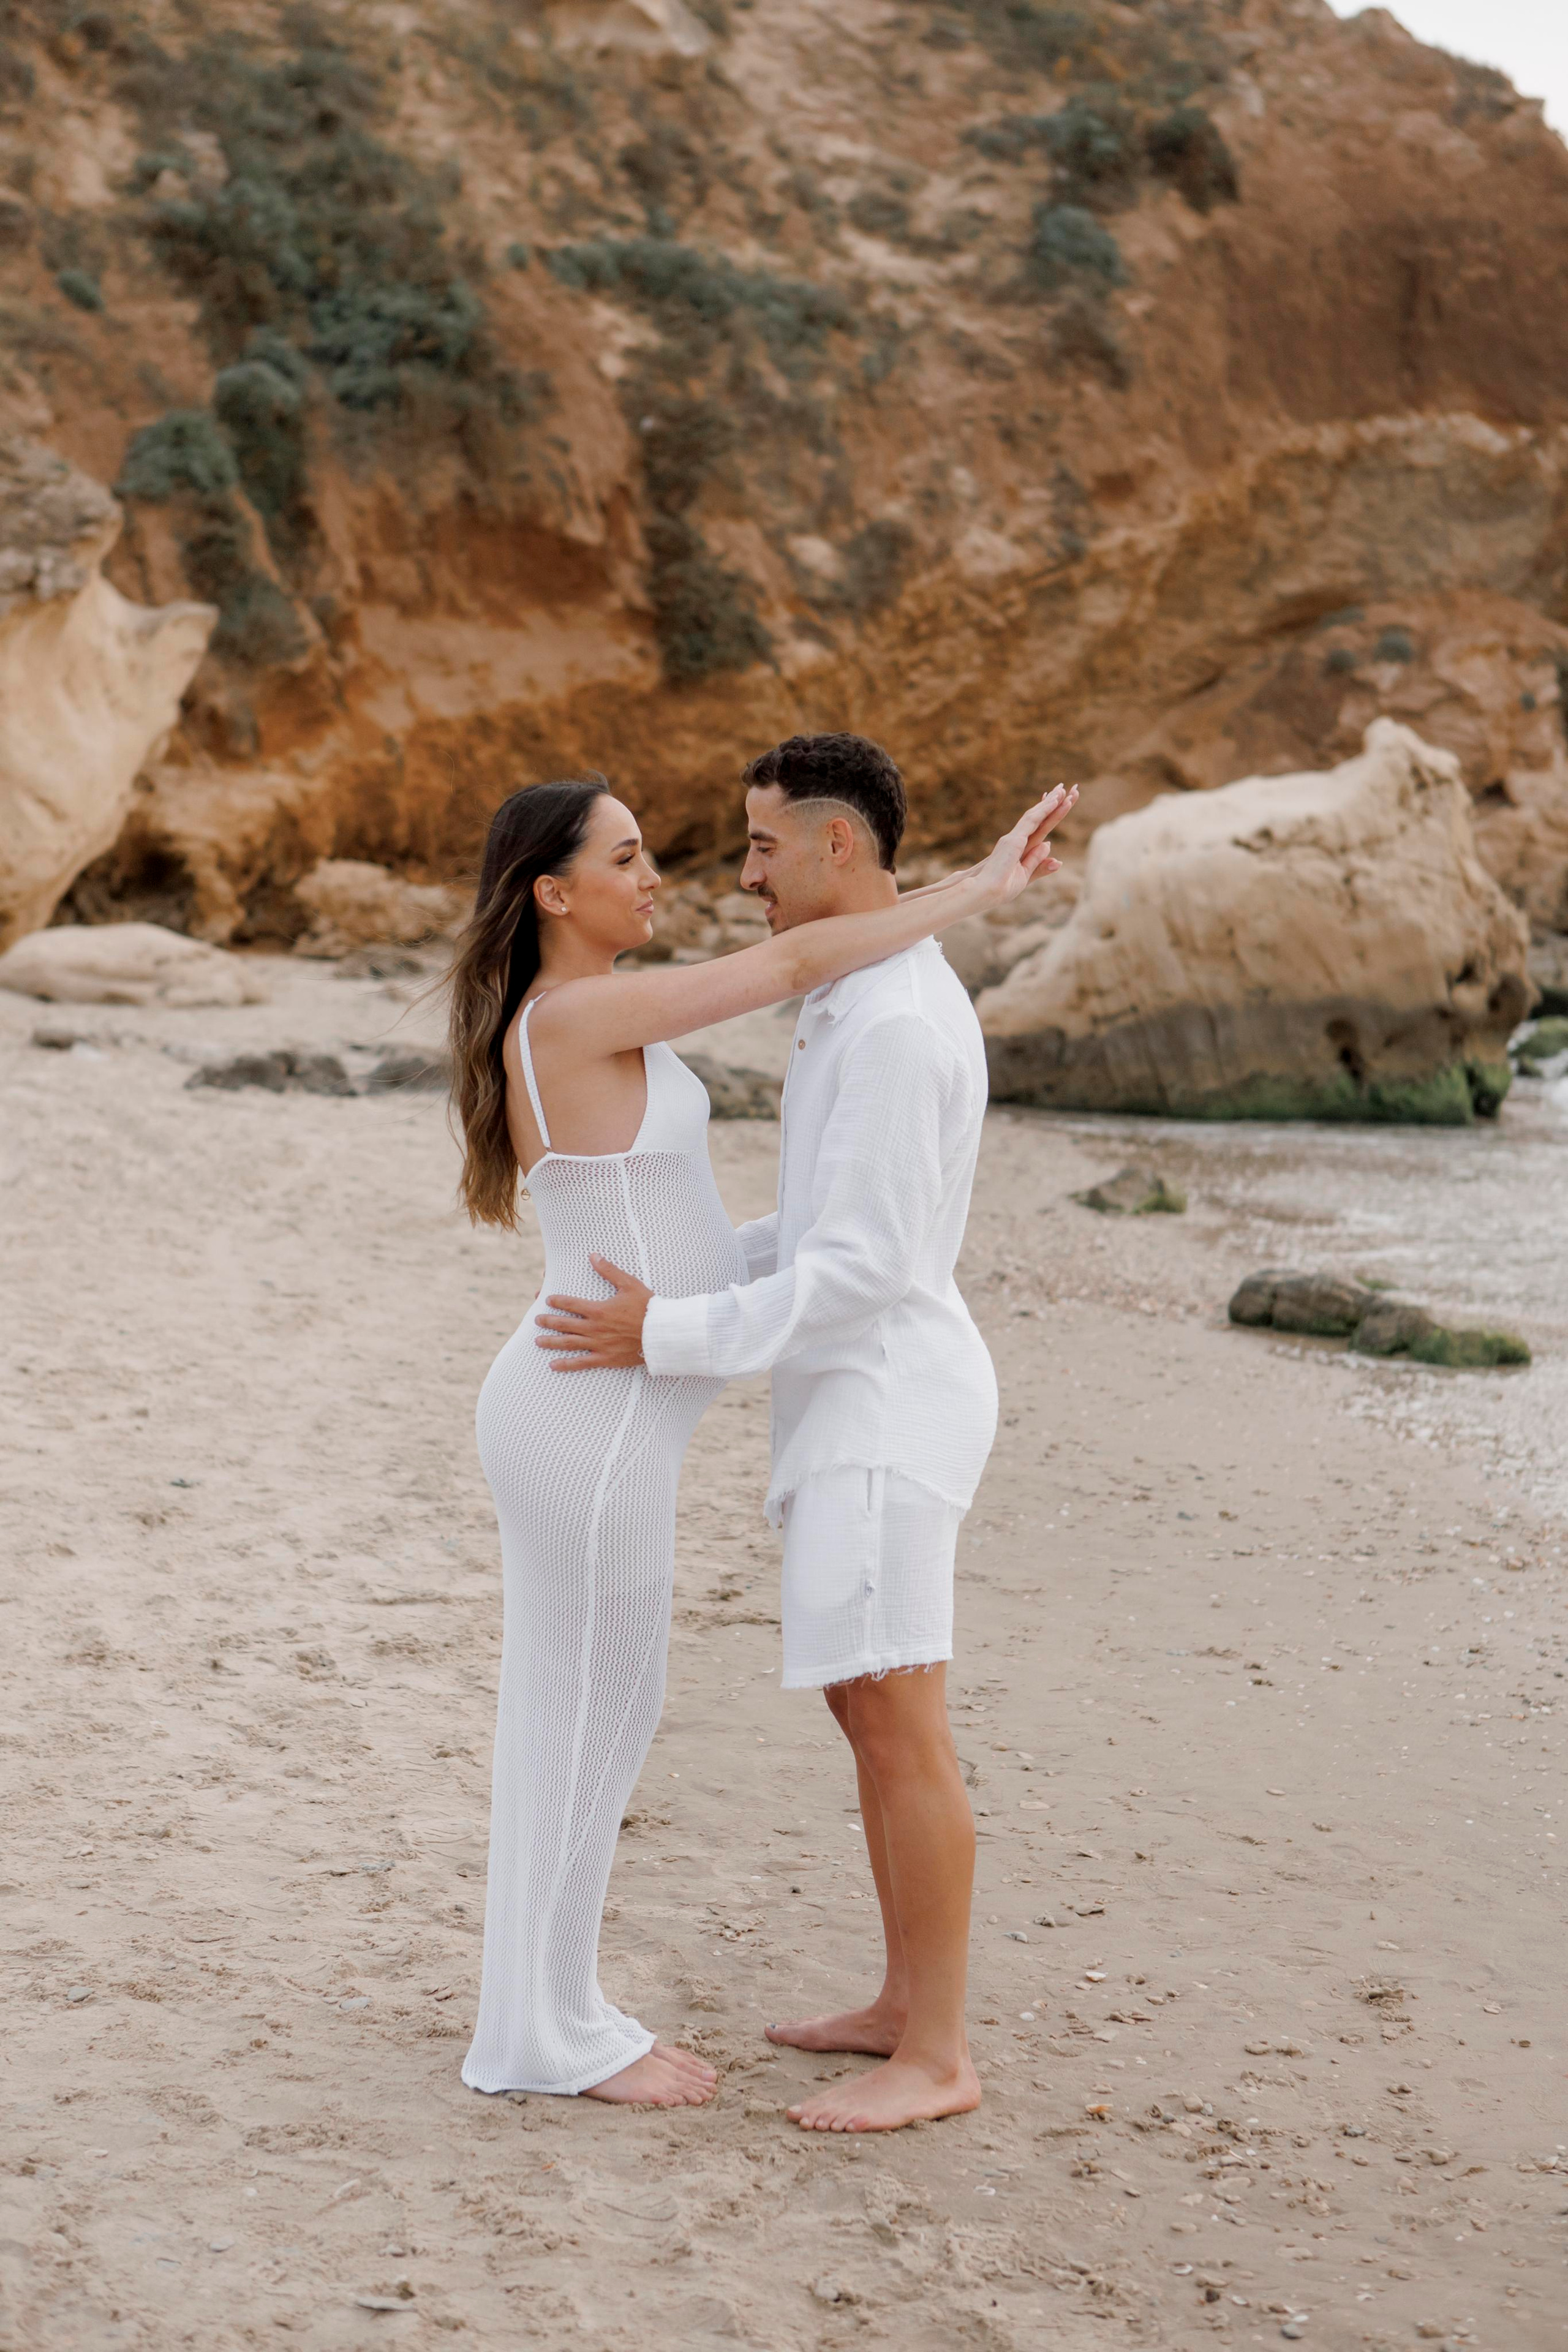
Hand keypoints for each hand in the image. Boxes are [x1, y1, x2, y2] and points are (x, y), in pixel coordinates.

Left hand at [534, 1257, 652, 1370]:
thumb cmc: (647, 1307)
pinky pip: (581, 1362)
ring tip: (538, 1340)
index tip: (547, 1299)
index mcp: (598, 1309)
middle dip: (549, 1321)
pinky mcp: (605, 1358)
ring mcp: (598, 1344)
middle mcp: (594, 1328)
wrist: (660, 1334)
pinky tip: (553, 1365)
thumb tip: (593, 1256)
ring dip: (551, 1341)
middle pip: (564, 1324)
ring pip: (568, 1343)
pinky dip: (566, 1364)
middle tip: (537, 1320)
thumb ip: (609, 1271)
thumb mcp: (629, 1284)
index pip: (571, 1304)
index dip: (557, 1301)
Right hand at [974, 782, 1078, 908]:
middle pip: (1040, 817)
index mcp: (1022, 848)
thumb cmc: (1000, 888)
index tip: (1062, 801)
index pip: (1040, 827)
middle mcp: (1019, 839)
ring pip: (1038, 815)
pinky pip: (1034, 821)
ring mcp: (1015, 837)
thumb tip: (1049, 845)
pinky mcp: (1015, 840)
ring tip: (1066, 789)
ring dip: (1053, 802)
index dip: (1051, 813)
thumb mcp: (1025, 877)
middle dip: (1055, 802)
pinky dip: (1046, 809)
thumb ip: (1038, 864)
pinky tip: (1057, 800)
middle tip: (1071, 788)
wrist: (983, 892)